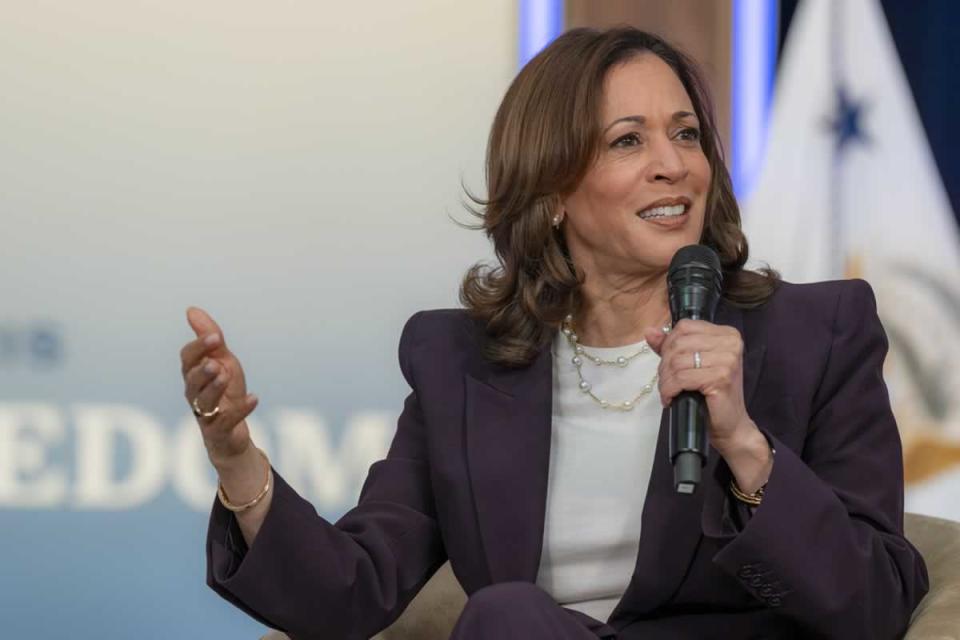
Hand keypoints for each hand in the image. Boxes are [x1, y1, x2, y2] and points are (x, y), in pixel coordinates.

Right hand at [180, 307, 258, 465]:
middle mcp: (195, 394)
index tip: (216, 337)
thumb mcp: (223, 362)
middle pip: (192, 381)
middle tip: (214, 362)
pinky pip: (227, 422)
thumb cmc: (225, 393)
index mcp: (194, 375)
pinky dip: (241, 409)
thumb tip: (191, 310)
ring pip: (205, 401)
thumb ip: (210, 338)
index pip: (188, 359)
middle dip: (202, 370)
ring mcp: (206, 415)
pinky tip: (254, 397)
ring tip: (225, 374)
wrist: (233, 434)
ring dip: (215, 387)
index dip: (199, 348)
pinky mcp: (219, 432)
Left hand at [643, 319, 752, 455]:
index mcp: (726, 334)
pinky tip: (670, 399)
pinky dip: (670, 390)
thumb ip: (672, 346)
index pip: (684, 327)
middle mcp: (730, 343)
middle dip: (665, 364)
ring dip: (665, 380)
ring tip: (668, 391)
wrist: (730, 425)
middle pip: (678, 343)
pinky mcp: (721, 377)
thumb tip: (649, 331)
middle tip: (666, 382)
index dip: (668, 344)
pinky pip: (681, 378)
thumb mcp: (692, 364)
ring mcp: (728, 359)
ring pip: (677, 361)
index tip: (667, 363)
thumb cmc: (711, 394)